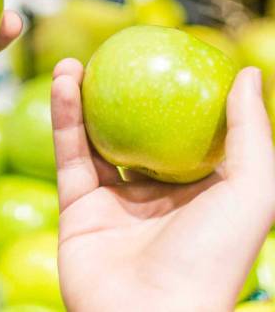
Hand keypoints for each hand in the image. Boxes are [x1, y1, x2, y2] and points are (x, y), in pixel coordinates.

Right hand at [51, 59, 274, 311]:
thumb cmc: (212, 260)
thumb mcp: (252, 192)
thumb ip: (251, 133)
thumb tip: (248, 73)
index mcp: (199, 193)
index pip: (184, 134)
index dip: (172, 95)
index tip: (161, 57)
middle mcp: (155, 196)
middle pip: (134, 132)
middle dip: (119, 94)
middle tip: (109, 58)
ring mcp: (113, 202)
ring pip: (94, 139)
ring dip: (81, 99)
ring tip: (72, 63)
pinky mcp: (77, 208)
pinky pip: (69, 155)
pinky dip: (63, 118)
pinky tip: (64, 84)